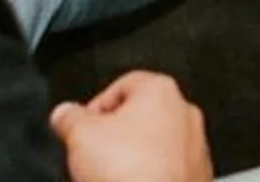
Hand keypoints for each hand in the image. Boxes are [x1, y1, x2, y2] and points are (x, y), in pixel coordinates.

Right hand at [50, 71, 212, 181]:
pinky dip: (148, 176)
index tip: (80, 128)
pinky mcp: (196, 176)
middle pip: (137, 118)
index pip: (118, 87)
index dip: (93, 110)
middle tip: (93, 155)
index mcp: (160, 90)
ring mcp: (194, 146)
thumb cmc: (132, 172)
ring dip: (131, 158)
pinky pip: (165, 170)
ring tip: (110, 176)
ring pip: (153, 146)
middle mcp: (184, 113)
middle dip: (112, 136)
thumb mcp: (80, 136)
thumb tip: (64, 114)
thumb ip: (69, 118)